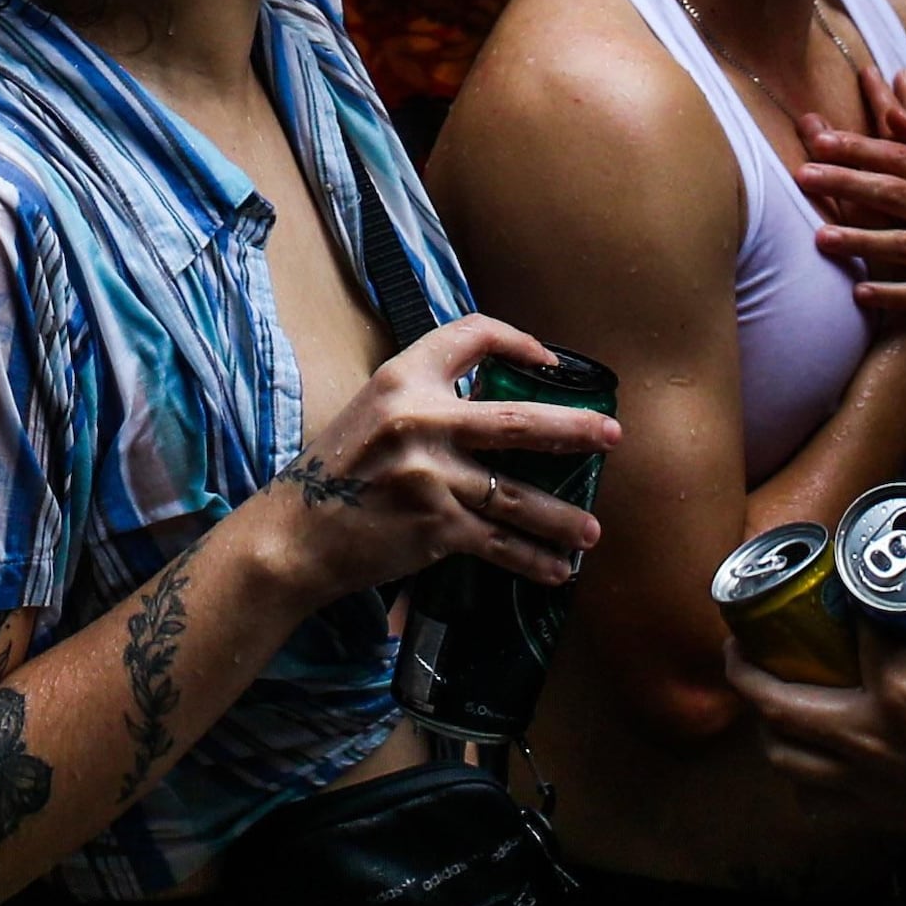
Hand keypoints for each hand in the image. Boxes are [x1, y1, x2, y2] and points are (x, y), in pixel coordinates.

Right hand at [240, 315, 613, 607]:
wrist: (294, 533)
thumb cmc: (333, 473)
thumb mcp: (371, 411)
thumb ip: (425, 401)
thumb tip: (490, 410)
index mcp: (403, 378)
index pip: (471, 335)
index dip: (517, 341)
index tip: (547, 361)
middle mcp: (421, 420)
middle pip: (517, 419)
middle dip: (573, 428)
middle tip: (611, 435)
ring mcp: (431, 476)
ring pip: (518, 494)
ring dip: (562, 516)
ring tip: (592, 530)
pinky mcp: (435, 527)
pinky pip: (499, 542)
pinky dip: (533, 559)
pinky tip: (558, 570)